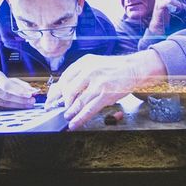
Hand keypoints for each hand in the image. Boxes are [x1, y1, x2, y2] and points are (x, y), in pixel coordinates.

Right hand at [0, 71, 36, 109]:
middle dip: (20, 99)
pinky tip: (17, 108)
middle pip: (6, 95)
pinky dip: (9, 109)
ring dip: (17, 105)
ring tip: (27, 105)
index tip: (29, 94)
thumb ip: (21, 85)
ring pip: (3, 104)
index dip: (19, 91)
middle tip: (32, 101)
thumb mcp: (8, 80)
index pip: (7, 85)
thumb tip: (33, 91)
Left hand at [48, 51, 166, 129]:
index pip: (64, 78)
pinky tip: (74, 123)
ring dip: (70, 112)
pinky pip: (89, 109)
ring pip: (78, 102)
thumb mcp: (95, 64)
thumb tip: (64, 89)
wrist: (135, 68)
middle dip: (60, 103)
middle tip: (55, 110)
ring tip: (66, 118)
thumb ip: (81, 74)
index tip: (51, 100)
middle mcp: (89, 71)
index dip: (56, 91)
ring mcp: (98, 83)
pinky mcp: (106, 94)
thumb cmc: (115, 68)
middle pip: (68, 90)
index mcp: (84, 62)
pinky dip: (80, 118)